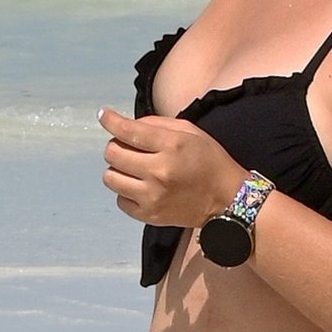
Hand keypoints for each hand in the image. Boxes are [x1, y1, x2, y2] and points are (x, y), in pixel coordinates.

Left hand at [99, 106, 239, 228]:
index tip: (103, 115)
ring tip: (132, 167)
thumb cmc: (208, 159)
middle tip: (126, 146)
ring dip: (117, 169)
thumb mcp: (188, 130)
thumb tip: (127, 125)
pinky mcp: (150, 217)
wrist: (227, 199)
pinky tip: (138, 186)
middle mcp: (158, 172)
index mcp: (170, 146)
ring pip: (111, 178)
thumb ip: (156, 124)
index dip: (111, 120)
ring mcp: (152, 197)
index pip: (128, 131)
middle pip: (113, 154)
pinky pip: (120, 200)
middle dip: (115, 145)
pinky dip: (124, 191)